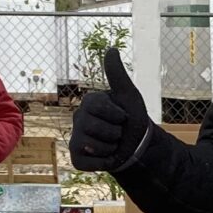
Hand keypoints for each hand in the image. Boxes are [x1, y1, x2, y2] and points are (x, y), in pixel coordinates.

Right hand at [70, 48, 153, 173]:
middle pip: (95, 128)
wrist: (137, 147)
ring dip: (110, 148)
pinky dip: (103, 163)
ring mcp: (76, 139)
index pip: (98, 107)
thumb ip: (117, 74)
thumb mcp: (129, 95)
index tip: (122, 116)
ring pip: (91, 146)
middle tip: (118, 133)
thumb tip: (111, 49)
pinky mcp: (76, 159)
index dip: (117, 115)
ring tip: (113, 145)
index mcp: (89, 103)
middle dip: (114, 133)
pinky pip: (86, 162)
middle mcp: (78, 119)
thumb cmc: (132, 120)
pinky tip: (107, 158)